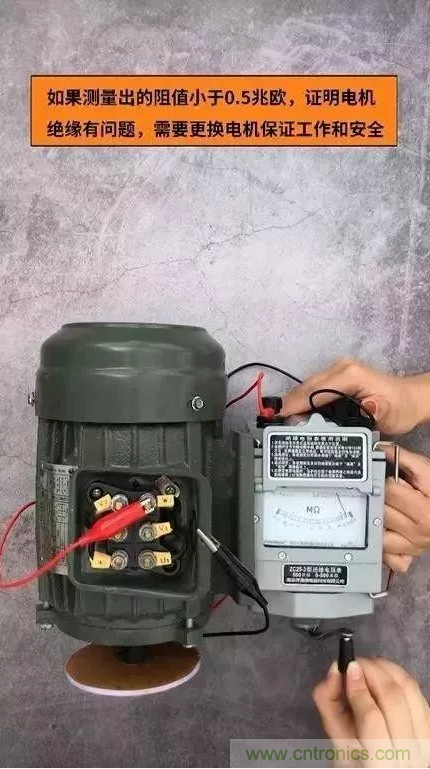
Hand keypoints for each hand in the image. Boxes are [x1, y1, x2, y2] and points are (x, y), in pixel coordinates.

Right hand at [281, 358, 429, 434]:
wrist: (409, 398)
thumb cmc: (400, 406)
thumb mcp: (391, 413)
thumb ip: (377, 411)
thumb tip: (366, 407)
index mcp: (350, 374)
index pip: (314, 390)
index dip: (295, 405)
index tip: (279, 419)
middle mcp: (340, 368)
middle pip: (305, 387)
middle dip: (289, 405)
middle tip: (274, 425)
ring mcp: (336, 371)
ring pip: (306, 388)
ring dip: (293, 404)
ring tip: (279, 422)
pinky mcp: (335, 378)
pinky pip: (313, 389)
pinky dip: (301, 401)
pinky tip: (294, 415)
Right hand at [313, 658, 429, 766]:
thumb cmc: (356, 763)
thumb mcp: (335, 742)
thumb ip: (328, 704)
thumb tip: (335, 670)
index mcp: (378, 764)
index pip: (371, 718)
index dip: (358, 688)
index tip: (346, 667)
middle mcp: (408, 754)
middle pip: (394, 699)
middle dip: (373, 671)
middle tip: (356, 663)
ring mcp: (425, 742)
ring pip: (411, 690)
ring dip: (388, 669)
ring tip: (370, 665)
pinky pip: (419, 692)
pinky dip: (401, 678)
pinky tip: (386, 677)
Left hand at [383, 445, 429, 572]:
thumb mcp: (426, 470)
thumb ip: (402, 458)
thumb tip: (378, 449)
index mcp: (424, 510)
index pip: (389, 492)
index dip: (385, 480)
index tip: (386, 478)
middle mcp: (419, 533)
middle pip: (381, 512)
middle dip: (378, 499)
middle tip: (380, 493)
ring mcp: (413, 547)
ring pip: (379, 536)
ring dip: (375, 522)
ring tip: (380, 510)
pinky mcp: (409, 556)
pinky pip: (388, 558)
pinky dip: (383, 548)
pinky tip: (384, 532)